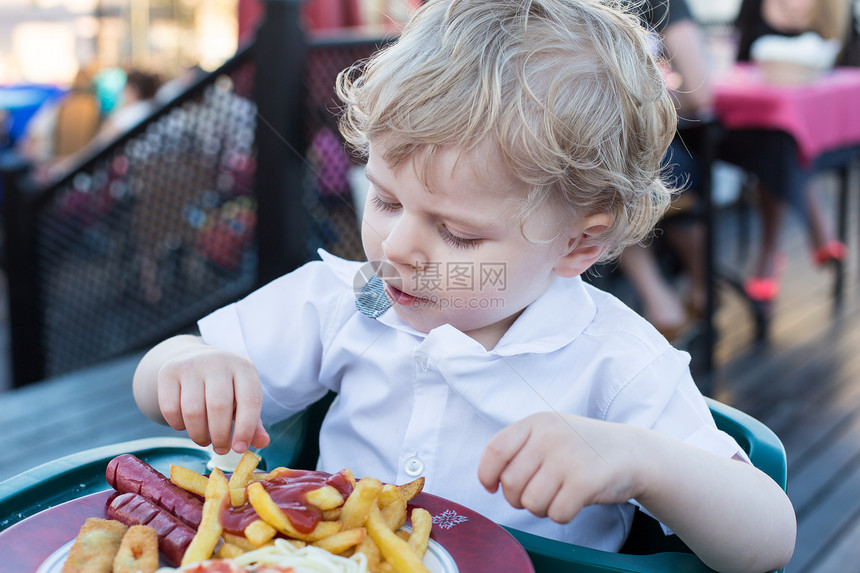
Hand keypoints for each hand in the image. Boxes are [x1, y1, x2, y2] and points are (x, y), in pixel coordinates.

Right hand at [155, 342, 268, 454]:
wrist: (194, 359)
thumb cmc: (226, 387)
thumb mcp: (243, 399)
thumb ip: (254, 422)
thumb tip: (262, 443)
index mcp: (243, 368)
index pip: (249, 400)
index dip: (245, 429)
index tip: (239, 449)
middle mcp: (218, 362)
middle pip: (219, 406)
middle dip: (220, 436)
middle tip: (221, 449)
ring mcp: (191, 365)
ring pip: (193, 411)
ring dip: (199, 435)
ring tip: (204, 440)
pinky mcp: (168, 372)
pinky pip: (170, 409)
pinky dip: (178, 425)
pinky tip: (186, 426)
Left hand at [477, 413, 644, 522]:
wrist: (633, 452)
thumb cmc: (583, 448)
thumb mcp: (550, 433)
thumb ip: (520, 448)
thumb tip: (489, 479)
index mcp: (536, 423)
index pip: (495, 450)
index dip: (487, 474)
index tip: (492, 486)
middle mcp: (549, 437)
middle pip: (511, 483)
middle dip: (518, 499)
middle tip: (537, 494)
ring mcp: (567, 458)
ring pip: (531, 503)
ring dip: (541, 509)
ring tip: (557, 495)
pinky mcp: (585, 481)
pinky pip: (556, 513)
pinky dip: (562, 515)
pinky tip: (573, 501)